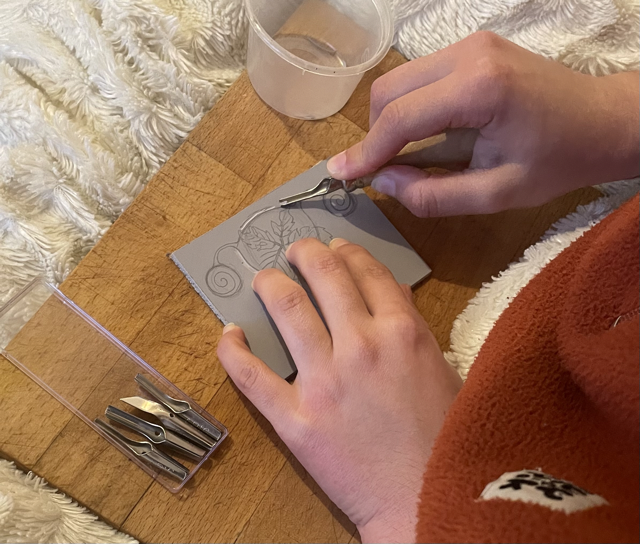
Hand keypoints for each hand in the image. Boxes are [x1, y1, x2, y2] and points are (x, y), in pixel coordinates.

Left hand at [217, 238, 461, 542]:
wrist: (425, 502)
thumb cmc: (445, 438)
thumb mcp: (444, 372)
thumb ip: (413, 328)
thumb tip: (388, 294)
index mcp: (403, 332)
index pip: (368, 272)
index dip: (348, 252)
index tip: (335, 246)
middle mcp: (362, 345)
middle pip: (325, 276)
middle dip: (305, 253)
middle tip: (295, 250)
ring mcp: (324, 380)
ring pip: (287, 309)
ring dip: (271, 285)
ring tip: (264, 279)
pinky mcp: (295, 418)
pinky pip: (252, 375)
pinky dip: (234, 349)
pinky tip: (229, 333)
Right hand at [327, 31, 639, 216]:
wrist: (603, 120)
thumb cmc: (559, 160)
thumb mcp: (497, 193)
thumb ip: (434, 194)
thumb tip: (383, 182)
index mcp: (480, 89)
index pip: (401, 118)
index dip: (366, 151)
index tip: (341, 175)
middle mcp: (469, 54)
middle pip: (389, 91)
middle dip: (375, 134)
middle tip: (379, 171)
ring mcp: (471, 44)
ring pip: (399, 80)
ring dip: (390, 120)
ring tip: (403, 156)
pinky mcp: (473, 46)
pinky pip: (420, 76)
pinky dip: (410, 107)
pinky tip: (425, 133)